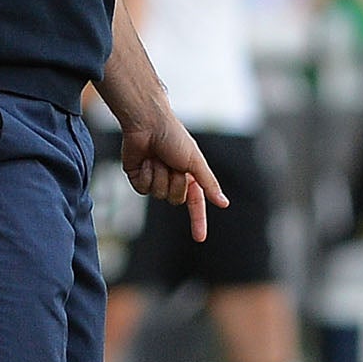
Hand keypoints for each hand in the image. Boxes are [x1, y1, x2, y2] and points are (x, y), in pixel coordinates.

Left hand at [120, 113, 227, 241]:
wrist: (147, 122)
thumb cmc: (174, 137)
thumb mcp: (195, 161)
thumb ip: (208, 183)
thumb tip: (224, 203)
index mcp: (189, 175)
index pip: (196, 204)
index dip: (198, 221)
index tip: (200, 238)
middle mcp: (172, 179)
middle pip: (175, 200)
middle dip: (175, 182)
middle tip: (172, 163)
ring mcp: (154, 178)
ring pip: (158, 195)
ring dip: (159, 175)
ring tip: (157, 157)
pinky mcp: (138, 177)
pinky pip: (143, 189)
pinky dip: (146, 175)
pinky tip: (145, 159)